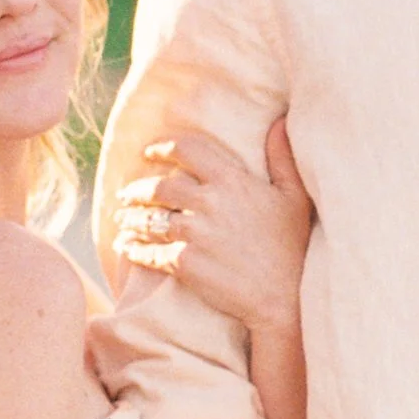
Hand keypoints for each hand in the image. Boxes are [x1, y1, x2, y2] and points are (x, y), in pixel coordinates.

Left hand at [114, 121, 311, 330]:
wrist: (284, 296)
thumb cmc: (292, 246)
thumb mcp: (295, 196)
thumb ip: (282, 157)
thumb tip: (280, 122)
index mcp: (232, 180)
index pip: (187, 150)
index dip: (163, 148)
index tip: (149, 153)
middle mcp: (209, 202)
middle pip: (159, 187)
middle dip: (138, 189)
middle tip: (127, 193)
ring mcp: (194, 234)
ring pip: (149, 219)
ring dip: (131, 219)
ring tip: (123, 221)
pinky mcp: (184, 263)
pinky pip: (149, 252)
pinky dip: (134, 249)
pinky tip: (127, 248)